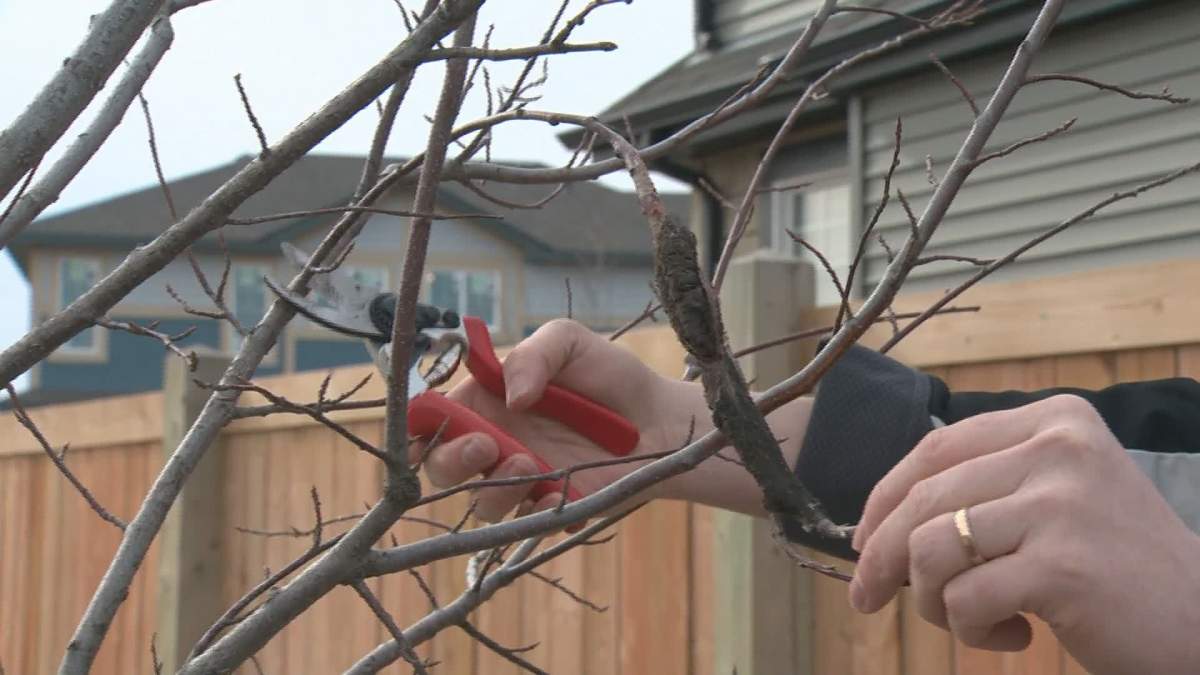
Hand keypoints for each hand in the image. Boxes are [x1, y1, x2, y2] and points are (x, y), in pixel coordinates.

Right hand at [410, 319, 707, 520]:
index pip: (430, 418)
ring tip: (533, 463)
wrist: (660, 418)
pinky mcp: (548, 507)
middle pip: (440, 466)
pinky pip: (523, 523)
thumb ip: (534, 355)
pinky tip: (557, 492)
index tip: (418, 431)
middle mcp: (494, 442)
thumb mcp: (569, 341)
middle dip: (451, 459)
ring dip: (494, 487)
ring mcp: (519, 479)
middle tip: (487, 443)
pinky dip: (534, 511)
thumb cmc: (609, 376)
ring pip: (478, 501)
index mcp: (485, 400)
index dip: (414, 427)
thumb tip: (510, 396)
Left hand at [849, 394, 1199, 674]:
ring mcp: (1061, 505)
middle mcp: (1058, 449)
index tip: (862, 537)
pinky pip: (964, 598)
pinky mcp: (1063, 567)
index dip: (885, 495)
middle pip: (924, 498)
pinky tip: (1013, 634)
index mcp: (1055, 420)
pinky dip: (971, 629)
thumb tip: (878, 518)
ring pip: (932, 548)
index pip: (936, 448)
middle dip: (879, 555)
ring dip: (931, 599)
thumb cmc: (1117, 567)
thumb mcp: (1059, 497)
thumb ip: (987, 486)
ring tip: (969, 619)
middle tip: (866, 597)